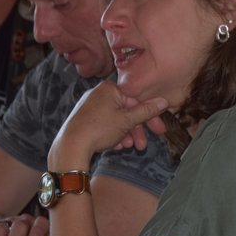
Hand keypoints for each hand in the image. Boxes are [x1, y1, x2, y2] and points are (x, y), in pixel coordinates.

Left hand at [49, 81, 167, 169]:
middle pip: (126, 111)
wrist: (71, 145)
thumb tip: (164, 102)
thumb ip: (146, 111)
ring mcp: (91, 106)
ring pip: (116, 120)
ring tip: (128, 147)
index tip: (160, 130)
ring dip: (125, 135)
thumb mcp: (127, 120)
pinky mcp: (85, 118)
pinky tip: (115, 146)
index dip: (150, 117)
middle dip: (136, 130)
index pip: (136, 101)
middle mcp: (99, 94)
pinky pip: (105, 124)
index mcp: (110, 88)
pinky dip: (113, 134)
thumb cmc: (99, 129)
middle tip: (143, 145)